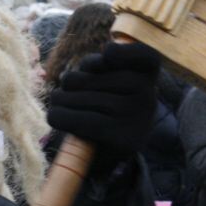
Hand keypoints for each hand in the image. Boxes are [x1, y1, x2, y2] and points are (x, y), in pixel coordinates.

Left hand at [47, 42, 159, 157]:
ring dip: (60, 98)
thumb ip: (98, 66)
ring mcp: (135, 118)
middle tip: (68, 90)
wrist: (108, 154)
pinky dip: (58, 116)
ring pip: (79, 95)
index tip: (107, 53)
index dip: (123, 51)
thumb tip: (82, 71)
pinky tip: (57, 116)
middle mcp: (148, 96)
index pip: (145, 55)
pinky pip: (77, 119)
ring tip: (62, 103)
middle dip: (71, 80)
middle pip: (93, 75)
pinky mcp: (119, 139)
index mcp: (148, 76)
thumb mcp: (106, 80)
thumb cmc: (103, 107)